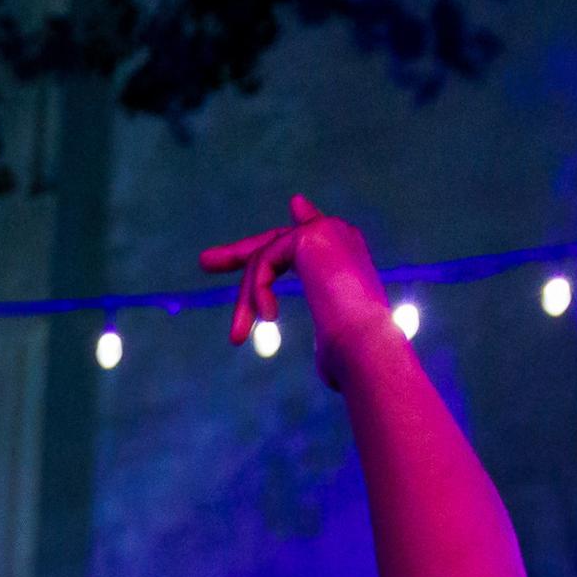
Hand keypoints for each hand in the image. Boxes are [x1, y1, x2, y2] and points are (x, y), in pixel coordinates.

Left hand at [201, 194, 401, 380]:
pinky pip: (264, 262)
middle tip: (206, 261)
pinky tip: (267, 318)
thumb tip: (328, 362)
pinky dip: (257, 293)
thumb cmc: (358, 359)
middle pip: (278, 240)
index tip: (286, 214)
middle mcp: (341, 235)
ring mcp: (327, 230)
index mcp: (350, 257)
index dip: (291, 232)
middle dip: (240, 253)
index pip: (312, 236)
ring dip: (246, 300)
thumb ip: (327, 333)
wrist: (370, 347)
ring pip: (265, 258)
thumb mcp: (337, 344)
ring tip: (237, 336)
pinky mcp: (310, 235)